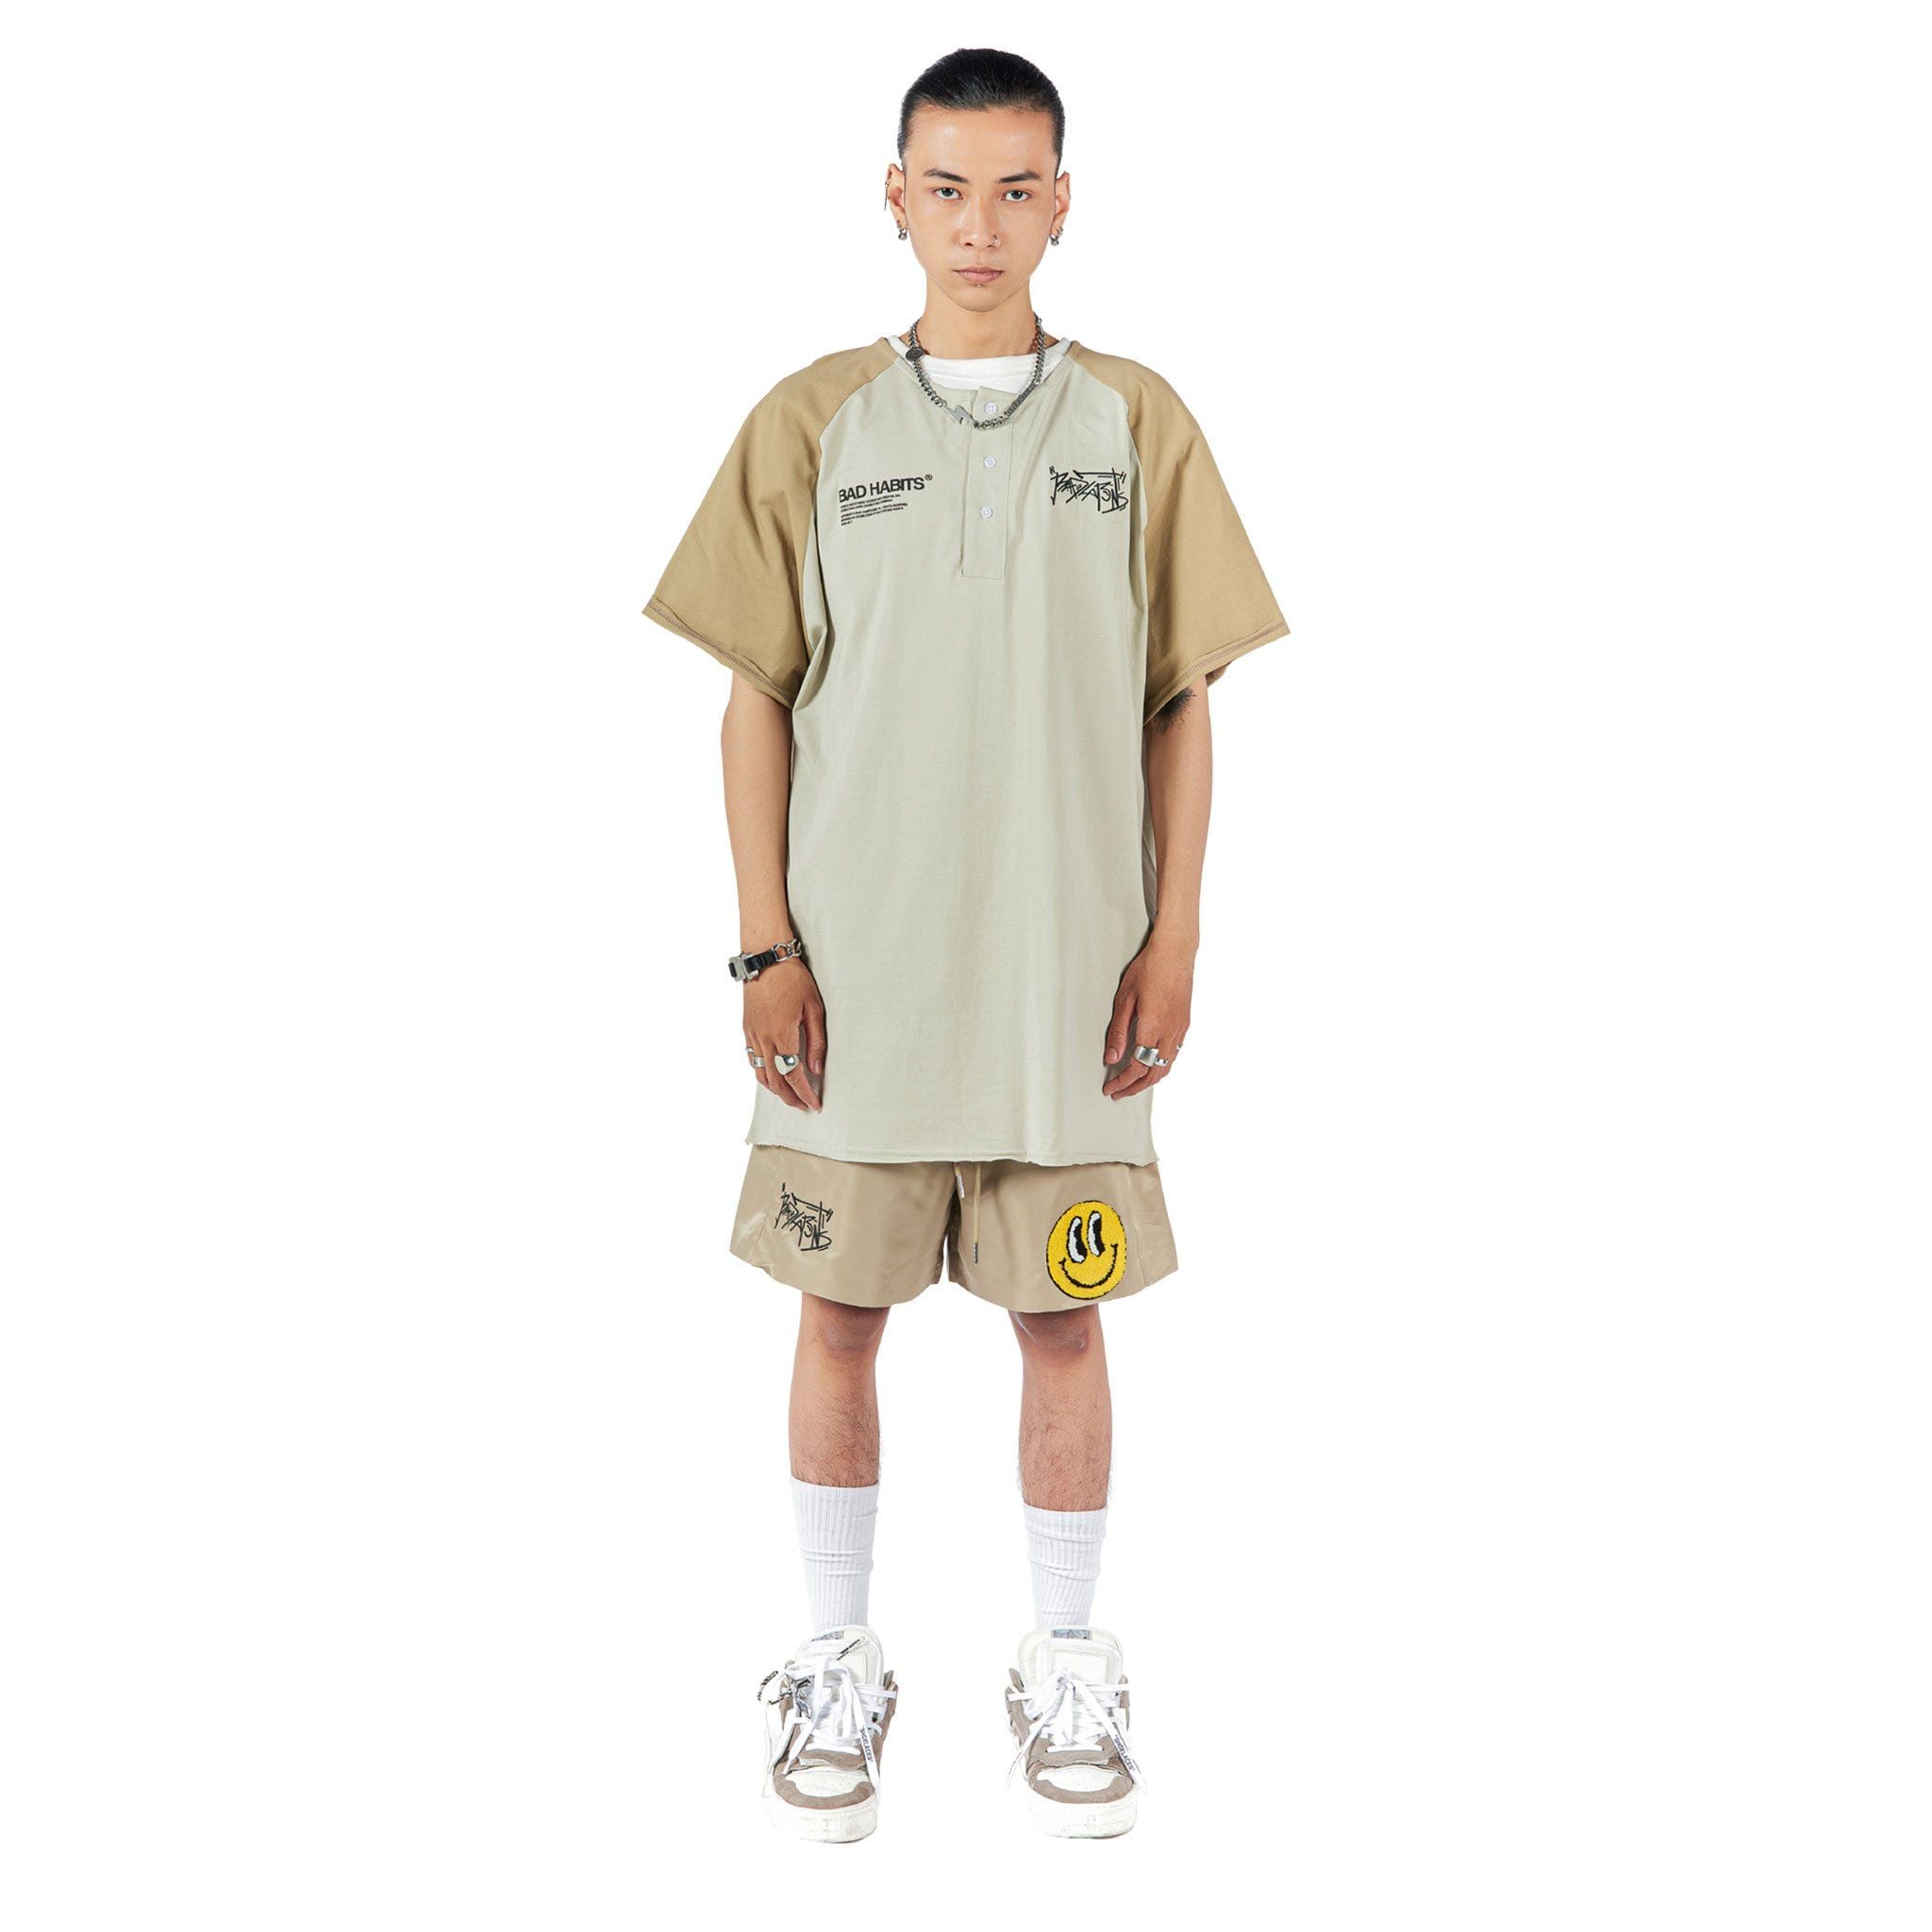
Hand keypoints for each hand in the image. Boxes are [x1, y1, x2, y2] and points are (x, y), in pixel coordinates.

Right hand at [745, 963, 824, 1111]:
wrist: (765, 959)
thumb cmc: (792, 980)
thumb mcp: (814, 1008)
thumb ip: (816, 1041)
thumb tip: (816, 1069)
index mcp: (782, 1034)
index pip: (793, 1075)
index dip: (804, 1093)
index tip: (814, 1104)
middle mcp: (763, 1038)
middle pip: (775, 1081)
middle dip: (790, 1097)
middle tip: (803, 1105)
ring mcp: (752, 1035)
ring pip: (761, 1074)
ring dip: (775, 1089)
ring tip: (790, 1095)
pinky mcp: (747, 1029)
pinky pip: (753, 1060)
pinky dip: (763, 1074)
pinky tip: (773, 1075)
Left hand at [1102, 932, 1192, 1097]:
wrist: (1175, 952)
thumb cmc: (1148, 970)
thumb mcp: (1125, 1000)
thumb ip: (1118, 1032)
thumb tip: (1111, 1057)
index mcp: (1152, 1029)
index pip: (1136, 1068)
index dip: (1122, 1082)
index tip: (1109, 1088)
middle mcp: (1169, 1033)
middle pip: (1153, 1073)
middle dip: (1134, 1087)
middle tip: (1118, 1093)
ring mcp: (1180, 1029)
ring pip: (1166, 1066)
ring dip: (1149, 1079)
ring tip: (1133, 1084)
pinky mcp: (1185, 1023)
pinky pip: (1174, 1054)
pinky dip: (1161, 1066)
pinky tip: (1152, 1064)